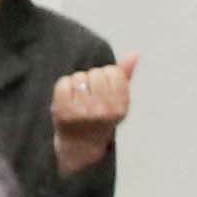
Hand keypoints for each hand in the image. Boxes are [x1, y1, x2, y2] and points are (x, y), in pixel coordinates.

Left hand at [49, 47, 136, 172]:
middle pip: (95, 73)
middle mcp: (103, 111)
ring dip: (78, 83)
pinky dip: (64, 87)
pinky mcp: (62, 110)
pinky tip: (68, 99)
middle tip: (90, 96)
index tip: (104, 92)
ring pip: (79, 77)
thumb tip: (134, 53)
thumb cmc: (100, 115)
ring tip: (80, 99)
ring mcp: (82, 112)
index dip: (107, 77)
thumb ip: (125, 75)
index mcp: (120, 106)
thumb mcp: (117, 98)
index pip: (113, 72)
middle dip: (92, 80)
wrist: (80, 142)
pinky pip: (63, 83)